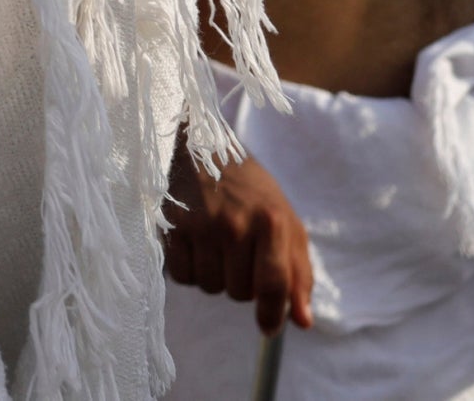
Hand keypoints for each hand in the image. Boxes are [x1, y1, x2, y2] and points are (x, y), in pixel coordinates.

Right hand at [164, 140, 314, 332]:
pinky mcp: (171, 225)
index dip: (272, 313)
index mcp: (271, 221)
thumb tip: (302, 322)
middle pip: (240, 292)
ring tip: (216, 247)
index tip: (268, 328)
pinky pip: (181, 275)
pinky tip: (194, 246)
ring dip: (215, 277)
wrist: (202, 145)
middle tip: (239, 256)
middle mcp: (235, 224)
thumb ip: (298, 273)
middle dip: (241, 284)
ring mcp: (200, 224)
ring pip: (210, 287)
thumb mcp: (286, 221)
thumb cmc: (251, 189)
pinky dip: (189, 270)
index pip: (274, 283)